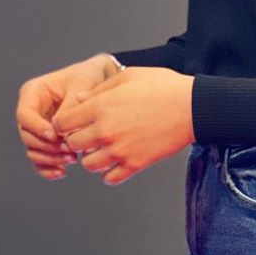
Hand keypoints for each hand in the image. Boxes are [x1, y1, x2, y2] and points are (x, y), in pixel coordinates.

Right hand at [15, 53, 119, 179]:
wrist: (102, 80)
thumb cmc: (90, 76)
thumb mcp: (82, 84)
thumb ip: (71, 106)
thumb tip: (61, 132)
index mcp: (33, 92)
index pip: (25, 114)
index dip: (37, 128)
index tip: (55, 136)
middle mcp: (32, 111)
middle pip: (27, 135)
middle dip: (47, 147)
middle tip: (69, 152)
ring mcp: (38, 127)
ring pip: (33, 149)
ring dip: (49, 158)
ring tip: (72, 159)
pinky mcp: (47, 140)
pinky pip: (41, 158)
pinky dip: (48, 167)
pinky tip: (62, 172)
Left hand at [51, 66, 194, 185]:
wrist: (192, 107)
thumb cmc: (163, 87)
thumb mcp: (128, 76)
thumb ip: (99, 89)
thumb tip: (79, 100)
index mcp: (100, 107)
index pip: (62, 124)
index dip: (65, 122)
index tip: (74, 121)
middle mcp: (105, 131)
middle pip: (72, 145)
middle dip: (77, 139)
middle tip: (89, 134)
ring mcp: (119, 150)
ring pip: (88, 165)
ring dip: (92, 157)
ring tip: (104, 147)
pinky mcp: (135, 164)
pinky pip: (110, 178)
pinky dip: (110, 172)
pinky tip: (118, 159)